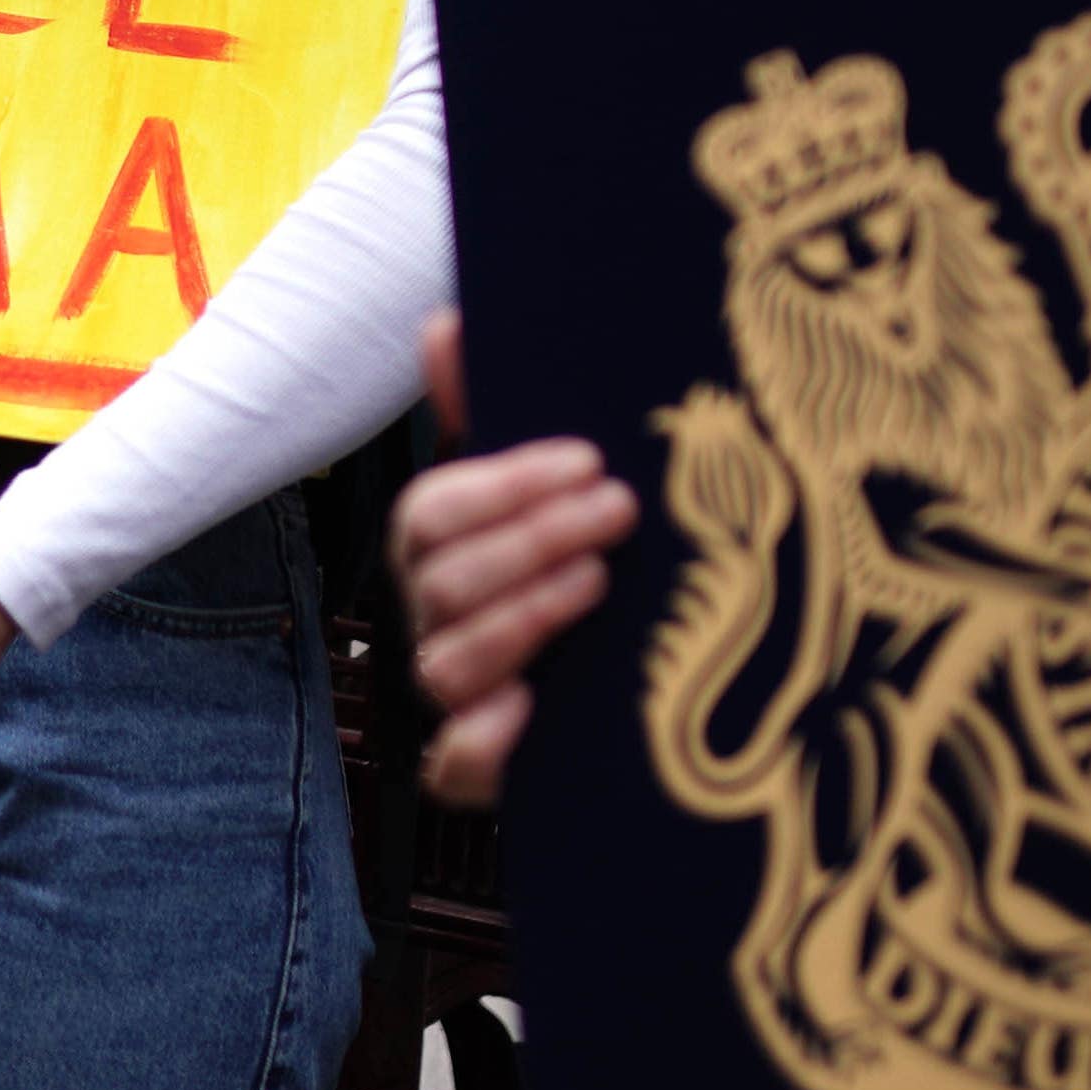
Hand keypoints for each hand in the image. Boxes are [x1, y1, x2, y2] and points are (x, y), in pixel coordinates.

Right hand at [390, 312, 637, 809]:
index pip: (431, 510)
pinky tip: (530, 711)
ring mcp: (458, 698)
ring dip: (521, 617)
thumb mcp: (556, 488)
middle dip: (529, 539)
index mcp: (441, 551)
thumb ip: (497, 408)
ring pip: (447, 663)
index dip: (504, 484)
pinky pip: (452, 768)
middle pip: (442, 580)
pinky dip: (482, 744)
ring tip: (598, 583)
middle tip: (618, 511)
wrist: (659, 691)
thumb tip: (443, 321)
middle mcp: (436, 620)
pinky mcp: (483, 768)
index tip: (590, 460)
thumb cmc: (588, 561)